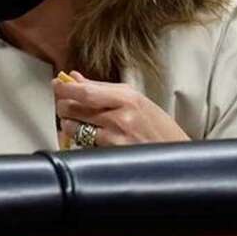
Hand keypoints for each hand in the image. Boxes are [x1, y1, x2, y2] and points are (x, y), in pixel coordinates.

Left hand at [53, 71, 189, 146]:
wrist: (180, 158)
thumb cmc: (158, 128)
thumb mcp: (136, 102)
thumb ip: (102, 89)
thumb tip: (73, 77)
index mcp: (127, 97)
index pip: (84, 90)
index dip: (64, 88)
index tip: (55, 85)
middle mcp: (121, 115)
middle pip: (73, 107)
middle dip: (64, 107)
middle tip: (67, 108)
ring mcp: (116, 137)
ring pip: (73, 127)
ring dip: (70, 125)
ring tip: (81, 125)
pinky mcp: (113, 154)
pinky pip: (83, 145)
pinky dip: (81, 141)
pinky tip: (92, 141)